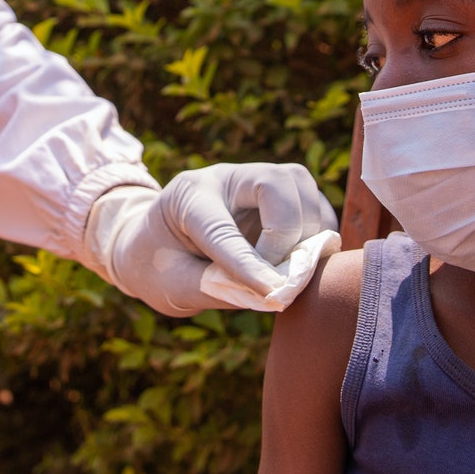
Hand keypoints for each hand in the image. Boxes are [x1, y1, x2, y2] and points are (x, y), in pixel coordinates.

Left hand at [85, 162, 336, 316]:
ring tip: (290, 268)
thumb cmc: (159, 266)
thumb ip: (216, 289)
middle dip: (286, 232)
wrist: (156, 246)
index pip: (221, 227)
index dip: (247, 263)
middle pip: (274, 182)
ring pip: (300, 184)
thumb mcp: (171, 285)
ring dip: (307, 230)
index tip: (271, 293)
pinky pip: (314, 201)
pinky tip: (304, 259)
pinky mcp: (279, 194)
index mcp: (186, 196)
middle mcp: (224, 179)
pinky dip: (318, 232)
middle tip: (275, 275)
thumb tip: (271, 294)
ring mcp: (253, 180)